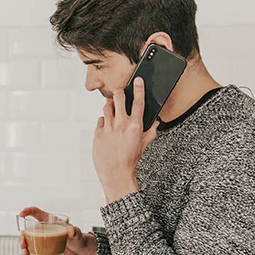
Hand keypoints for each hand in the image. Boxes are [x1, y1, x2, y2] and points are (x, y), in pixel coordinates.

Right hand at [17, 207, 96, 254]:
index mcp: (49, 221)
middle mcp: (44, 229)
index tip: (22, 214)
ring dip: (25, 247)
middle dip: (22, 237)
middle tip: (23, 244)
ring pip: (29, 241)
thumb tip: (71, 231)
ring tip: (26, 253)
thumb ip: (74, 230)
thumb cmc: (78, 237)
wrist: (80, 249)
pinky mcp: (45, 248)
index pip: (36, 212)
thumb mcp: (76, 232)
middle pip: (28, 230)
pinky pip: (36, 251)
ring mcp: (43, 239)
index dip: (28, 211)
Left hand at [93, 77, 158, 203]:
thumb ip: (151, 131)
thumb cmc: (130, 160)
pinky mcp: (98, 133)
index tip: (137, 81)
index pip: (138, 102)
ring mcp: (108, 128)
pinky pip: (100, 120)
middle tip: (120, 93)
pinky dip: (104, 121)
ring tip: (113, 111)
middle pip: (119, 98)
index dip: (138, 89)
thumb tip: (156, 122)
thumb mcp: (144, 144)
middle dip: (119, 93)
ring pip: (107, 107)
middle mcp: (121, 125)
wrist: (116, 173)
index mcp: (135, 126)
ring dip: (111, 106)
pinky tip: (107, 127)